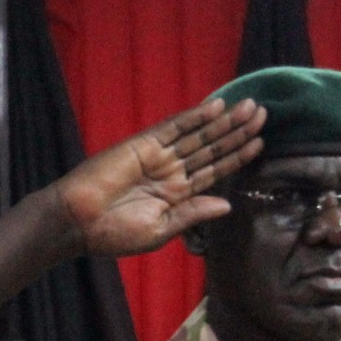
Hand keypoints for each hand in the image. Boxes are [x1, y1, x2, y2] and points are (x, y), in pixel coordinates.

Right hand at [49, 97, 266, 257]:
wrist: (77, 222)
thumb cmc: (113, 234)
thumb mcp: (159, 231)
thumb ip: (192, 214)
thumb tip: (227, 204)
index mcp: (176, 196)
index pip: (213, 172)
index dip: (236, 157)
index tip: (260, 143)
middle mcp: (171, 172)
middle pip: (211, 148)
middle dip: (237, 132)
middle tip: (263, 114)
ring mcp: (158, 156)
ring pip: (198, 135)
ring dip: (224, 121)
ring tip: (250, 108)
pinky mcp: (144, 144)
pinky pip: (174, 127)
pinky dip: (195, 116)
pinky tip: (217, 107)